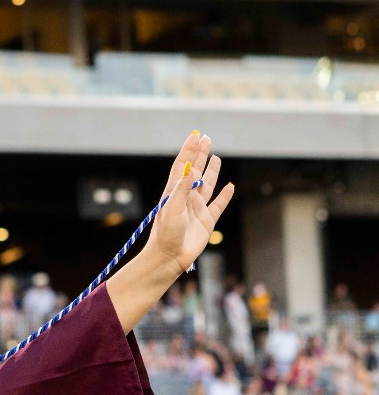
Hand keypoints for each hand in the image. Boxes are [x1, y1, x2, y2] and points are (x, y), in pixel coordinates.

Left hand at [145, 131, 234, 276]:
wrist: (169, 258)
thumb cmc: (166, 233)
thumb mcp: (172, 207)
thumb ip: (182, 187)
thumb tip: (191, 167)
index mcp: (174, 193)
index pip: (183, 167)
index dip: (188, 151)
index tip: (195, 136)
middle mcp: (186, 198)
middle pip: (196, 172)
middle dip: (200, 155)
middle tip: (206, 138)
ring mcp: (197, 209)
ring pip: (207, 186)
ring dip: (212, 171)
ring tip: (215, 157)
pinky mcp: (207, 222)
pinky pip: (218, 205)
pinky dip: (225, 196)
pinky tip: (229, 187)